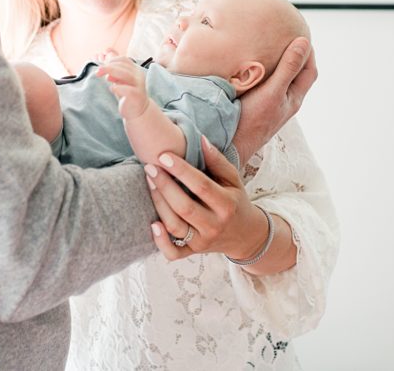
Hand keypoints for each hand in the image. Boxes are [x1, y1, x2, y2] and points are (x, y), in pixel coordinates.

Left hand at [96, 56, 148, 119]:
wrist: (137, 110)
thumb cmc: (127, 94)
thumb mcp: (119, 80)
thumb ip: (114, 70)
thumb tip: (105, 58)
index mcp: (135, 70)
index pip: (124, 60)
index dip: (111, 61)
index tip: (101, 66)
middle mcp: (138, 75)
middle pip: (123, 65)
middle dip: (108, 67)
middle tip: (97, 71)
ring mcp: (139, 85)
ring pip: (126, 74)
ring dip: (112, 73)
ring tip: (104, 78)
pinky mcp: (137, 95)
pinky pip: (127, 89)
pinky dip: (118, 88)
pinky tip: (112, 89)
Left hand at [145, 136, 269, 260]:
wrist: (245, 236)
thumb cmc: (235, 201)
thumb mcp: (233, 179)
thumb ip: (217, 160)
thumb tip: (200, 139)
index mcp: (226, 204)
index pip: (201, 186)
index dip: (181, 170)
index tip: (164, 156)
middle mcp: (215, 225)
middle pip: (184, 207)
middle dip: (164, 186)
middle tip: (150, 168)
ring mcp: (203, 241)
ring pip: (175, 226)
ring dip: (159, 205)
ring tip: (149, 183)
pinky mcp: (193, 252)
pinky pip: (174, 253)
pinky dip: (161, 242)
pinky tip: (152, 224)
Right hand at [232, 36, 316, 161]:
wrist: (229, 145)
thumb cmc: (253, 122)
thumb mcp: (273, 92)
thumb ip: (288, 68)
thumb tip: (303, 42)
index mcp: (293, 98)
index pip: (309, 71)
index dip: (309, 53)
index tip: (301, 34)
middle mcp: (283, 101)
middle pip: (294, 74)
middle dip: (293, 55)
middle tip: (284, 37)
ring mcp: (267, 104)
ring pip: (277, 78)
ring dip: (275, 62)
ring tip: (267, 46)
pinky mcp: (252, 104)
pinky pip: (261, 83)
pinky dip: (260, 70)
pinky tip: (248, 64)